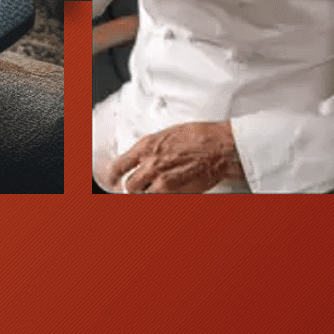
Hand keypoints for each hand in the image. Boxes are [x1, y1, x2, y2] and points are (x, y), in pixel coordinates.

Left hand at [107, 121, 244, 193]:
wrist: (220, 145)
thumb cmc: (200, 136)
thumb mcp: (168, 134)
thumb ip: (152, 148)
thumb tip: (144, 156)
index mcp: (146, 146)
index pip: (118, 165)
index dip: (113, 176)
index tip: (113, 180)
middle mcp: (150, 162)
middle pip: (130, 184)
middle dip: (135, 187)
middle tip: (141, 187)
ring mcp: (162, 178)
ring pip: (144, 194)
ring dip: (149, 193)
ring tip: (159, 189)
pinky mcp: (175, 190)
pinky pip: (160, 198)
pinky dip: (163, 197)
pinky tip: (171, 192)